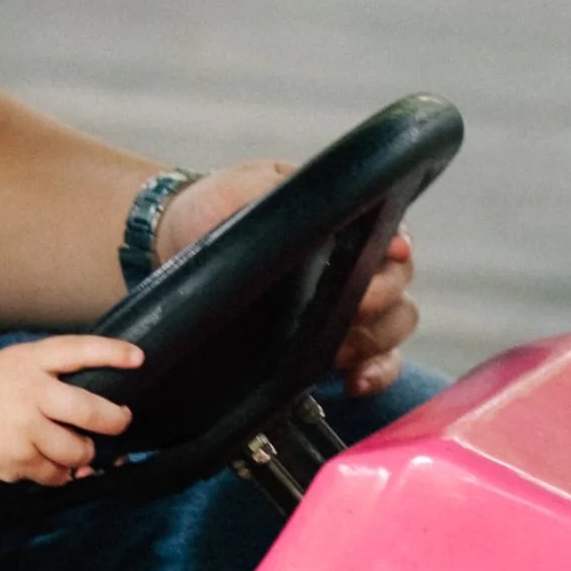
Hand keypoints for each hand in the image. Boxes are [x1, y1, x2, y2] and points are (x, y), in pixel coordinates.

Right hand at [0, 337, 141, 486]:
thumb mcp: (7, 365)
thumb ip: (44, 374)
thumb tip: (92, 394)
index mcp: (28, 361)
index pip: (78, 350)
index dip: (111, 353)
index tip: (138, 358)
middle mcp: (30, 392)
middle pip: (91, 410)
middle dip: (114, 421)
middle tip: (119, 422)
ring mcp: (26, 428)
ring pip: (78, 450)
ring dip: (81, 455)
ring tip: (74, 450)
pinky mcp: (19, 459)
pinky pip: (56, 474)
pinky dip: (58, 474)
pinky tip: (46, 464)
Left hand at [152, 161, 419, 403]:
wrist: (171, 247)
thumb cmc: (213, 208)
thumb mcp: (242, 188)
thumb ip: (282, 193)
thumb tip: (324, 207)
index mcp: (343, 223)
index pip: (391, 234)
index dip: (398, 246)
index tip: (391, 253)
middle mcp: (355, 266)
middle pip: (399, 286)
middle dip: (382, 300)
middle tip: (352, 308)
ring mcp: (346, 310)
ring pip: (395, 326)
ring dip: (377, 342)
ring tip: (341, 352)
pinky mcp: (330, 348)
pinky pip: (377, 364)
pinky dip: (375, 375)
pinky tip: (354, 383)